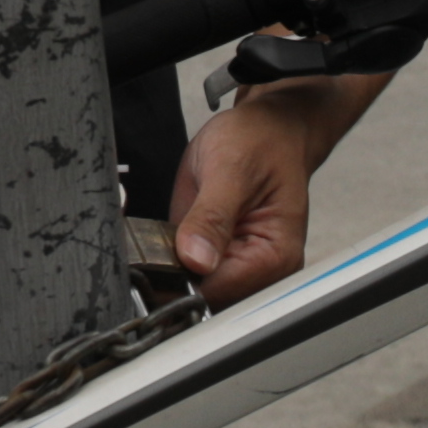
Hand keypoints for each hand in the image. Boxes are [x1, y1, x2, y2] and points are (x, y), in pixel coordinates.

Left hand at [165, 89, 352, 304]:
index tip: (153, 259)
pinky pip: (181, 272)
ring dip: (162, 266)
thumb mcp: (233, 169)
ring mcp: (235, 267)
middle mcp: (259, 271)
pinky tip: (164, 233)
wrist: (266, 128)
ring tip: (163, 231)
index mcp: (275, 257)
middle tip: (154, 238)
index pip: (219, 292)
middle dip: (168, 274)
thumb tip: (197, 259)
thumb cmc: (263, 142)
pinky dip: (162, 257)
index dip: (181, 280)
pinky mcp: (215, 258)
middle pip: (203, 298)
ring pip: (187, 289)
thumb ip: (213, 217)